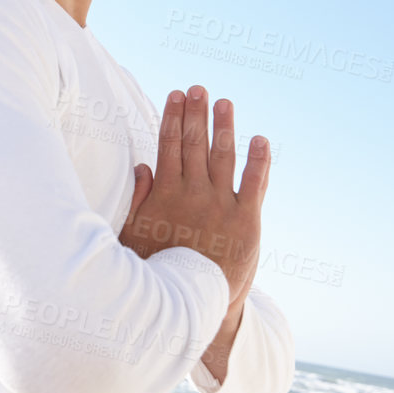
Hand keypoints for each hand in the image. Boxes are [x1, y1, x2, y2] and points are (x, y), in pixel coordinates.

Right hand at [120, 85, 269, 302]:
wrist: (192, 304)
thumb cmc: (156, 270)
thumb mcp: (134, 234)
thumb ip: (138, 199)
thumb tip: (142, 166)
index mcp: (165, 195)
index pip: (168, 146)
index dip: (171, 118)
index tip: (174, 96)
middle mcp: (194, 194)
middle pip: (194, 144)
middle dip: (195, 114)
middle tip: (198, 89)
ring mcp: (221, 205)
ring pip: (223, 157)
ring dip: (223, 127)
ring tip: (224, 103)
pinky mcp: (246, 221)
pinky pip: (255, 184)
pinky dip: (258, 161)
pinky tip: (260, 140)